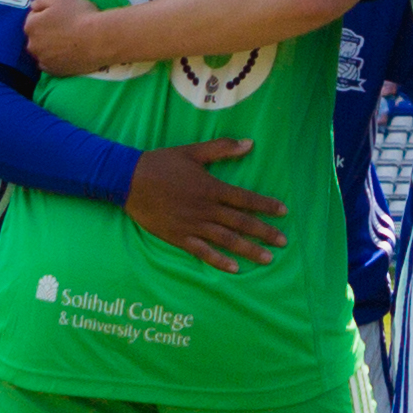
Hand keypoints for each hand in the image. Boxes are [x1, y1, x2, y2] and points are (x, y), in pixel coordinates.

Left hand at [23, 0, 122, 75]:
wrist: (98, 38)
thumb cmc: (79, 15)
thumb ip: (41, 0)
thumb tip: (33, 6)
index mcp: (31, 25)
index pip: (33, 18)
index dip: (46, 15)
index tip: (59, 15)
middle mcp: (32, 44)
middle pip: (36, 36)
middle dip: (45, 32)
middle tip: (64, 29)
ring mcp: (43, 59)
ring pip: (42, 51)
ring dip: (49, 47)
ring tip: (67, 43)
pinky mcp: (54, 71)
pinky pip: (50, 64)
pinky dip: (55, 60)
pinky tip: (66, 54)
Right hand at [124, 138, 280, 271]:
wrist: (129, 180)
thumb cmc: (162, 163)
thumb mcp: (193, 152)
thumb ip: (222, 149)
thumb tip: (250, 143)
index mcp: (211, 188)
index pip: (246, 199)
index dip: (266, 206)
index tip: (283, 212)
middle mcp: (206, 209)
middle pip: (241, 223)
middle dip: (264, 233)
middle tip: (283, 242)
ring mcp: (192, 225)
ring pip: (226, 240)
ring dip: (249, 250)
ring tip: (268, 258)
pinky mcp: (179, 237)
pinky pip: (202, 252)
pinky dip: (219, 261)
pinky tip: (234, 269)